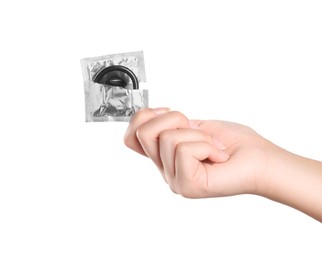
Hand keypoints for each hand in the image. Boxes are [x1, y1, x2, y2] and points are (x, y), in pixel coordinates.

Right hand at [124, 108, 270, 197]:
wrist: (261, 158)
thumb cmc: (233, 143)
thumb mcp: (195, 125)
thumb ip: (168, 124)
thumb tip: (149, 114)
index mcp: (165, 156)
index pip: (130, 137)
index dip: (143, 118)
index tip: (169, 113)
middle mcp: (166, 170)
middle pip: (144, 131)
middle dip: (176, 119)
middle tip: (198, 130)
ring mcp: (174, 180)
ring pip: (168, 138)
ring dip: (198, 134)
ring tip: (213, 146)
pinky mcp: (187, 185)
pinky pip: (185, 150)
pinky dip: (206, 145)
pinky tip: (218, 157)